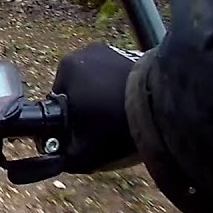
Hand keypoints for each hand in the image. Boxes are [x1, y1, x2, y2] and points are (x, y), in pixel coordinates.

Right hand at [52, 42, 141, 173]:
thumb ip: (61, 157)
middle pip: (78, 90)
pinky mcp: (132, 52)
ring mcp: (111, 50)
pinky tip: (135, 107)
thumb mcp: (83, 153)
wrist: (166, 107)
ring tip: (123, 118)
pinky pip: (119, 76)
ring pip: (99, 82)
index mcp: (66, 69)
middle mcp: (84, 53)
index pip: (57, 102)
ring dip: (106, 98)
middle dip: (89, 108)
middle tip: (106, 130)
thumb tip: (45, 162)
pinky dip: (123, 89)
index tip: (85, 136)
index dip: (69, 123)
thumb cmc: (119, 126)